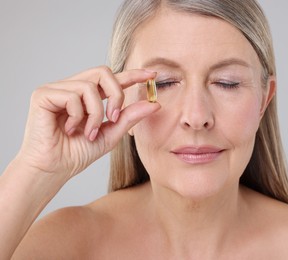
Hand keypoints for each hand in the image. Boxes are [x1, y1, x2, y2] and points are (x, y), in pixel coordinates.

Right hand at [17, 66, 159, 181]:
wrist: (53, 170)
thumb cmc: (77, 153)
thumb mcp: (111, 134)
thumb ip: (130, 117)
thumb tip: (155, 104)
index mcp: (87, 96)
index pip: (111, 78)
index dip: (132, 74)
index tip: (151, 75)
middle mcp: (72, 88)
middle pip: (103, 72)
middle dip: (116, 94)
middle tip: (114, 117)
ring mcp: (56, 89)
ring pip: (90, 86)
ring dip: (96, 113)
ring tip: (88, 132)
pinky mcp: (43, 94)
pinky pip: (73, 95)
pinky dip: (78, 116)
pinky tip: (70, 129)